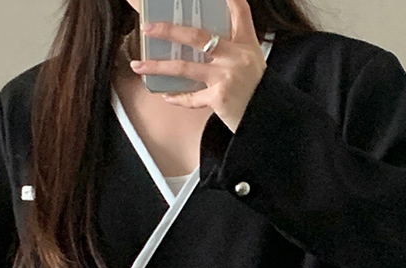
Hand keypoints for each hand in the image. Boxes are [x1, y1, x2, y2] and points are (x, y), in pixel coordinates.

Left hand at [130, 0, 266, 131]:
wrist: (267, 118)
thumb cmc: (257, 89)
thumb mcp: (252, 60)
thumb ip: (233, 44)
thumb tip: (204, 38)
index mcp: (244, 43)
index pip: (239, 10)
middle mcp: (235, 57)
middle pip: (197, 37)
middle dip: (169, 30)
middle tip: (147, 27)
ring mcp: (226, 77)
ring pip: (185, 68)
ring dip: (158, 66)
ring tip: (138, 65)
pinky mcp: (220, 98)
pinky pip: (192, 98)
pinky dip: (178, 98)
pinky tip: (166, 96)